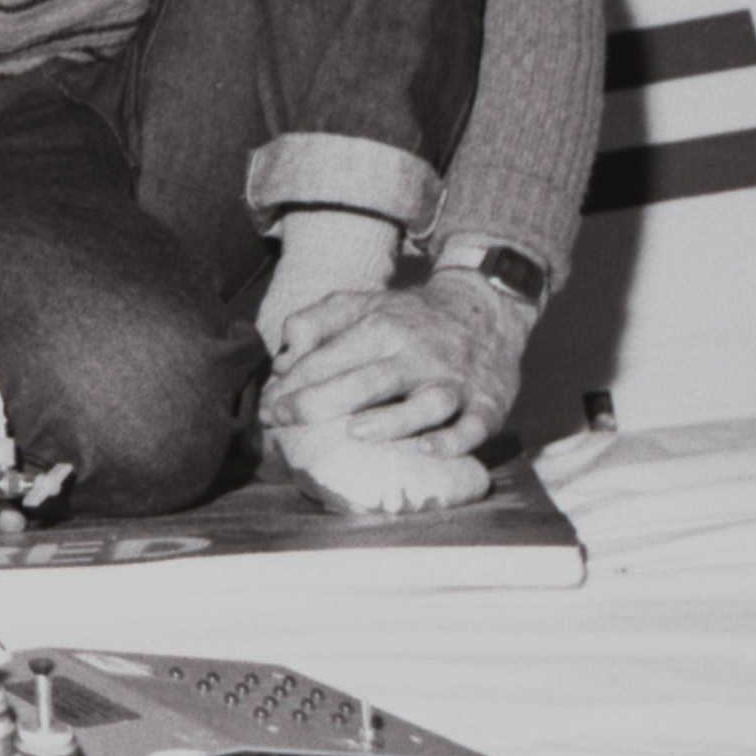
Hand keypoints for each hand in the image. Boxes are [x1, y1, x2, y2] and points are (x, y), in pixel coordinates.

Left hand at [259, 270, 531, 454]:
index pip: (331, 358)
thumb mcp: (363, 304)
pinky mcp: (488, 403)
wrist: (486, 311)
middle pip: (370, 380)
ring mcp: (455, 381)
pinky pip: (475, 426)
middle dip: (320, 403)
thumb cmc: (409, 318)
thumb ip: (316, 323)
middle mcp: (419, 354)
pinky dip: (454, 440)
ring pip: (427, 403)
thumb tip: (284, 361)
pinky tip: (427, 450)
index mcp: (385, 327)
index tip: (267, 408)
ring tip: (356, 432)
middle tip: (283, 423)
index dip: (292, 385)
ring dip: (393, 420)